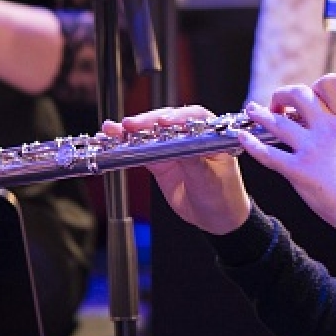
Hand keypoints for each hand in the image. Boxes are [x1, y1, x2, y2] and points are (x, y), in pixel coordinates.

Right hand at [101, 105, 249, 235]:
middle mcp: (191, 136)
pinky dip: (127, 146)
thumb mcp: (210, 180)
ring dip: (131, 130)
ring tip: (113, 129)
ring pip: (151, 133)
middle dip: (148, 121)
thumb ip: (194, 162)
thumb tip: (180, 145)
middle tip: (131, 125)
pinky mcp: (160, 161)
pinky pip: (141, 150)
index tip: (164, 122)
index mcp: (211, 134)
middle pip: (167, 121)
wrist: (216, 218)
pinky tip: (113, 140)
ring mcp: (173, 147)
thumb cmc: (223, 195)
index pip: (194, 117)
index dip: (178, 117)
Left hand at [240, 75, 335, 227]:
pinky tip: (243, 137)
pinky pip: (267, 153)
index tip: (309, 96)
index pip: (329, 83)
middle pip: (298, 94)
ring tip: (252, 111)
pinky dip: (251, 143)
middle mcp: (327, 129)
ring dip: (260, 114)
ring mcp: (311, 148)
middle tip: (277, 103)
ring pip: (277, 121)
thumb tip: (331, 124)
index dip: (314, 86)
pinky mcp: (298, 170)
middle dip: (283, 94)